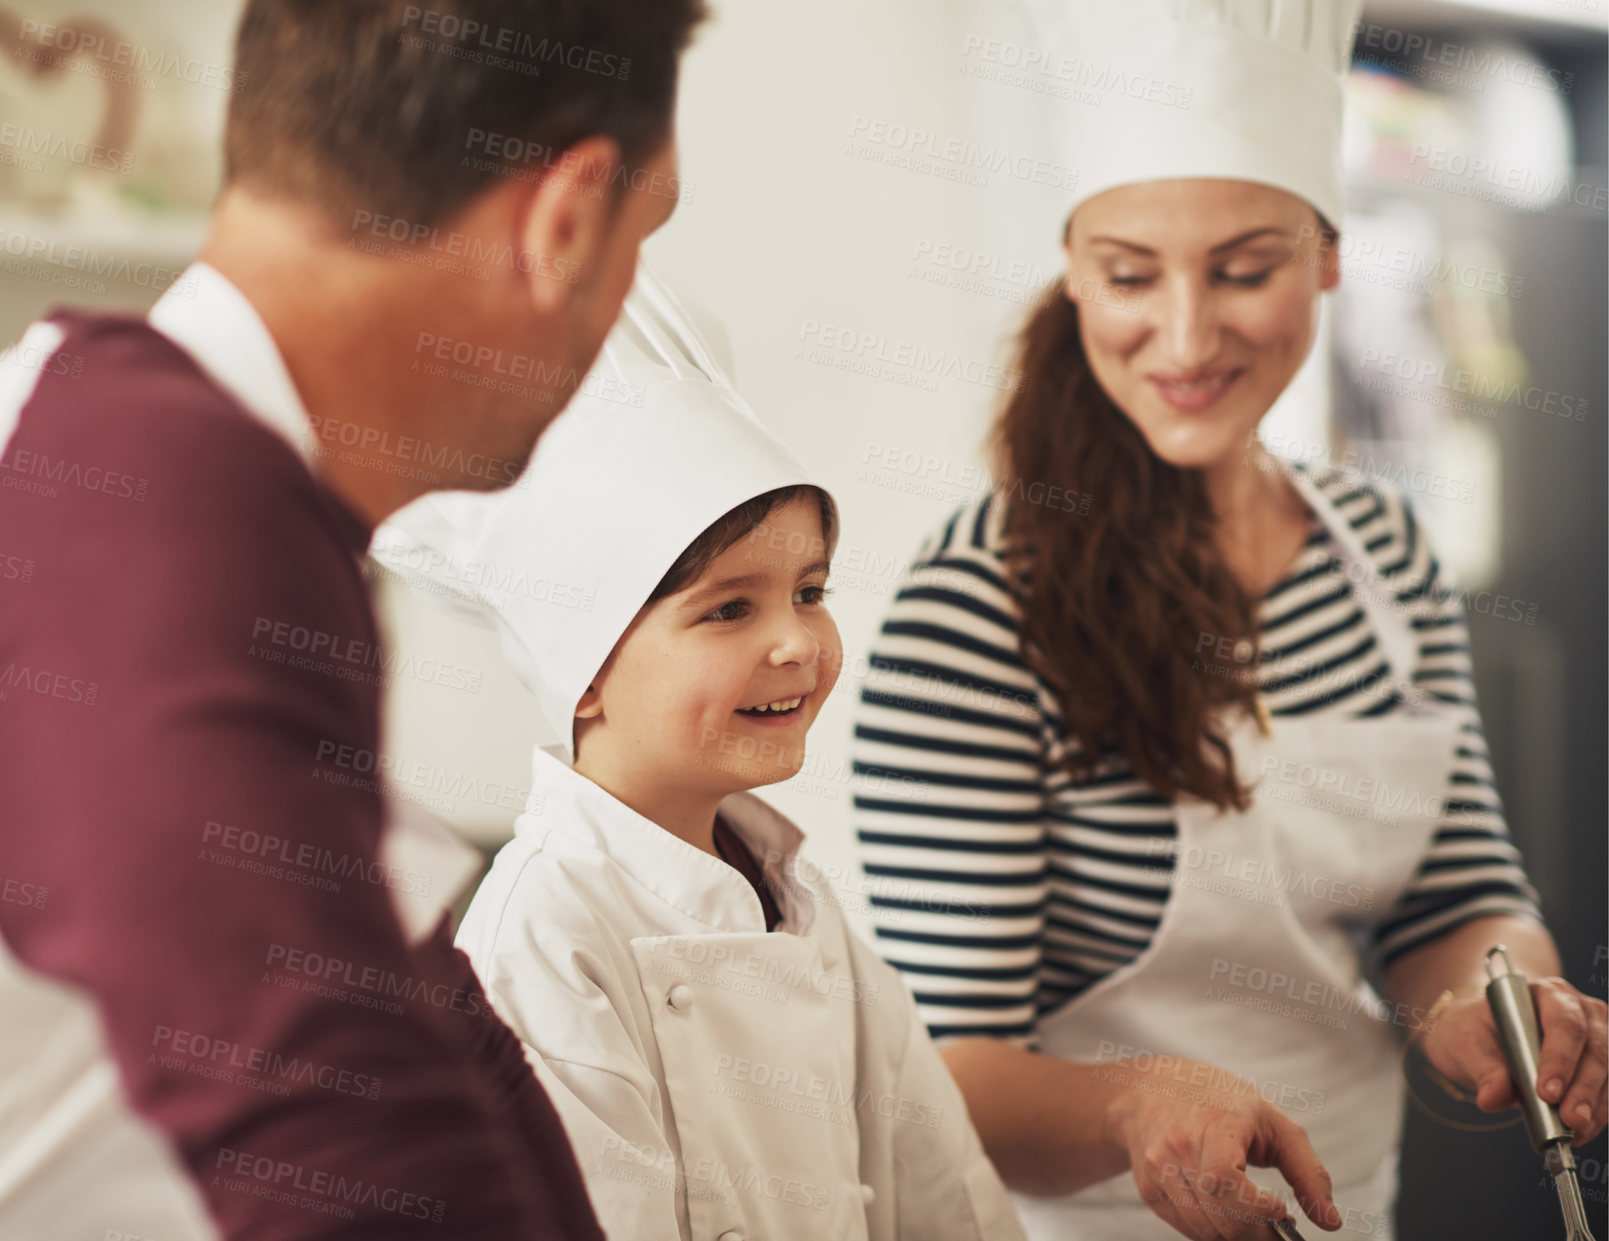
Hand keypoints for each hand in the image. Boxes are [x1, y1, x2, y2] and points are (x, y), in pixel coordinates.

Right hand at [1103, 1058, 1341, 1239]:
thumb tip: (1332, 1223)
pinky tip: (1226, 1212)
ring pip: (1204, 1231)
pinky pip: (1188, 1229)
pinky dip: (1213, 1232)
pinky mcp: (1149, 1189)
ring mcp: (1159, 1170)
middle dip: (1257, 1233)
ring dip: (1236, 1236)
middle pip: (1220, 1217)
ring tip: (1254, 1219)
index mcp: (1212, 1124)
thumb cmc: (1221, 1102)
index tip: (1281, 1210)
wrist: (1152, 1090)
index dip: (1256, 1209)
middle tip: (1277, 1225)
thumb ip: (1308, 1172)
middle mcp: (1177, 1147)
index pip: (1224, 1181)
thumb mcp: (1274, 1122)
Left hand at [1419, 978, 1606, 1143]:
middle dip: (1583, 1089)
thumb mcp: (1467, 1041)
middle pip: (1594, 1050)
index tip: (1547, 1093)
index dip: (1560, 1059)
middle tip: (1570, 1120)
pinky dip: (1597, 1113)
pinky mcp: (1603, 1064)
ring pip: (1607, 1072)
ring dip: (1594, 1105)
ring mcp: (1599, 1036)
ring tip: (1576, 1132)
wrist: (1483, 1034)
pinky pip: (1607, 1090)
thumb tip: (1493, 1098)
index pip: (1564, 1023)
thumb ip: (1483, 1068)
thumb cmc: (1476, 1029)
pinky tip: (1581, 1132)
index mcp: (1547, 994)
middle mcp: (1581, 1011)